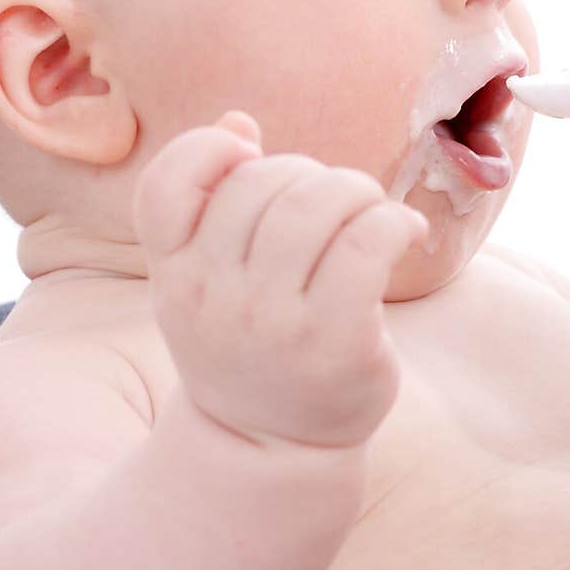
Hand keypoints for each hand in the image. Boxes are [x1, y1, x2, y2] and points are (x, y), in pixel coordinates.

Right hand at [132, 111, 428, 448]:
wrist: (271, 446)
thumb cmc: (247, 341)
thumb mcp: (208, 279)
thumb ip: (214, 202)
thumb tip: (238, 123)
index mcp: (174, 275)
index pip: (165, 185)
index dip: (208, 150)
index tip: (248, 157)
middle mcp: (215, 298)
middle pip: (262, 181)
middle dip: (310, 173)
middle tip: (335, 202)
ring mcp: (274, 323)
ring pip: (318, 203)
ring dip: (356, 190)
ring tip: (371, 212)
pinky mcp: (337, 342)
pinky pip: (369, 242)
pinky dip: (394, 222)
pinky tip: (403, 235)